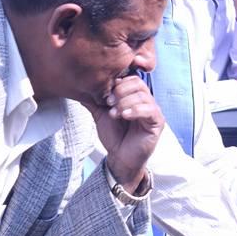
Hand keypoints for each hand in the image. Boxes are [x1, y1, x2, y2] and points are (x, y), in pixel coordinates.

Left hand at [84, 75, 163, 191]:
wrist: (120, 157)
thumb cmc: (114, 136)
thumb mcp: (101, 115)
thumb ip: (94, 101)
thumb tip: (79, 89)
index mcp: (134, 96)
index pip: (131, 78)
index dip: (118, 84)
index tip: (105, 96)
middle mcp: (146, 100)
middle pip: (138, 83)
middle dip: (121, 92)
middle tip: (109, 103)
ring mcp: (153, 110)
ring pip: (143, 95)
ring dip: (125, 102)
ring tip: (115, 114)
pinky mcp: (157, 121)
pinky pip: (150, 110)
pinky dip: (135, 110)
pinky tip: (124, 116)